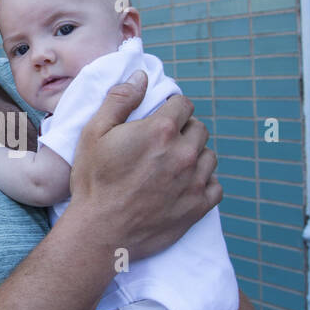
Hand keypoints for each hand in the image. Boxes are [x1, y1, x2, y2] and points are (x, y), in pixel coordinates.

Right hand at [69, 72, 220, 261]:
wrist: (100, 233)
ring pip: (209, 155)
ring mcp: (195, 181)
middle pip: (199, 128)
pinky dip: (204, 183)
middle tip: (163, 144)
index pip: (182, 104)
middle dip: (183, 130)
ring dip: (195, 155)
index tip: (159, 118)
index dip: (170, 108)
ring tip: (174, 165)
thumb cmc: (93, 182)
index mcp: (160, 130)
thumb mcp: (94, 133)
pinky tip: (184, 186)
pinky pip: (215, 185)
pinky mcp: (199, 206)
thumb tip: (141, 76)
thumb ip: (119, 100)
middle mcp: (184, 153)